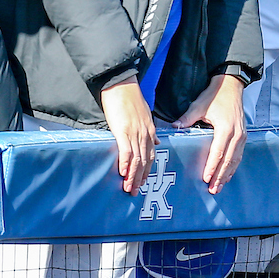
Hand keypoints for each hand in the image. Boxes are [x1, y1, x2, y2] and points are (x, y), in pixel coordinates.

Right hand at [99, 77, 156, 194]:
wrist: (121, 85)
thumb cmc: (130, 99)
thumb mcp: (145, 115)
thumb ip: (151, 130)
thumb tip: (157, 142)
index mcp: (150, 130)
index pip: (151, 154)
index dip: (147, 170)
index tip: (143, 182)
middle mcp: (145, 134)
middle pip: (145, 160)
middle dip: (141, 178)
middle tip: (135, 192)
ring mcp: (135, 132)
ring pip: (137, 159)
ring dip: (133, 176)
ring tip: (128, 188)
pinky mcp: (123, 130)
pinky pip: (126, 150)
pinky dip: (125, 163)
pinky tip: (122, 173)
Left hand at [173, 74, 247, 194]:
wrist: (232, 86)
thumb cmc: (215, 96)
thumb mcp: (199, 105)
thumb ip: (187, 118)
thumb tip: (174, 127)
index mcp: (226, 128)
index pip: (218, 152)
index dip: (212, 166)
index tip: (206, 178)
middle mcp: (237, 134)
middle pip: (228, 159)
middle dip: (220, 176)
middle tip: (212, 189)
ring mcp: (242, 135)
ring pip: (235, 159)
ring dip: (227, 174)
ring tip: (219, 186)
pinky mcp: (243, 135)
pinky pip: (239, 154)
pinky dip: (233, 166)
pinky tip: (228, 175)